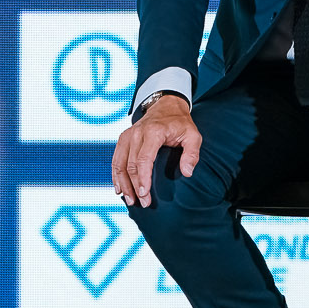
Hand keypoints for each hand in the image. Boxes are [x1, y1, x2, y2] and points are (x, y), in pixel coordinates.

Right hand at [112, 94, 200, 208]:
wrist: (166, 105)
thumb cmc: (180, 123)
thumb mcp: (193, 135)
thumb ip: (192, 154)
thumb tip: (187, 172)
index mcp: (153, 132)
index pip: (144, 159)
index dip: (143, 178)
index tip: (144, 193)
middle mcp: (137, 133)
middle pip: (130, 164)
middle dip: (134, 186)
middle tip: (142, 202)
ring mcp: (128, 135)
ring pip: (119, 163)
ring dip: (123, 183)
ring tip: (129, 199)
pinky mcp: (123, 138)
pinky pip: (116, 159)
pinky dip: (115, 175)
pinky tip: (119, 188)